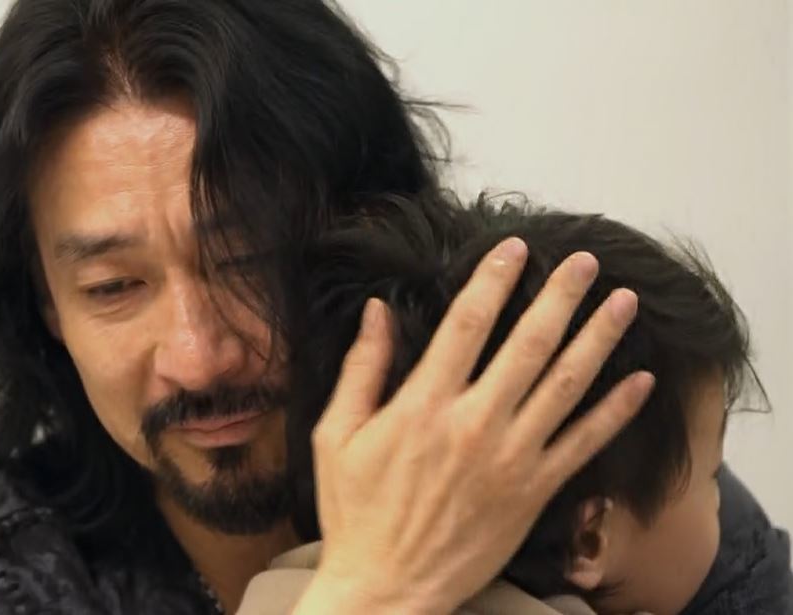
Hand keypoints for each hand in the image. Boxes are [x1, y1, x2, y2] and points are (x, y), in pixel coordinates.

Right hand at [293, 237, 653, 613]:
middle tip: (586, 261)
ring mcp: (512, 457)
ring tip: (624, 303)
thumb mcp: (335, 435)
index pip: (467, 323)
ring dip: (599, 339)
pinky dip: (615, 410)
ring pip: (567, 385)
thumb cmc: (355, 511)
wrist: (386, 588)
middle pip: (530, 344)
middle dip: (562, 296)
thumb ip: (362, 368)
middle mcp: (475, 423)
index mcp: (423, 404)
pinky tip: (639, 381)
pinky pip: (584, 443)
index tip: (515, 248)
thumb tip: (376, 309)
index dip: (494, 279)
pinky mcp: (535, 490)